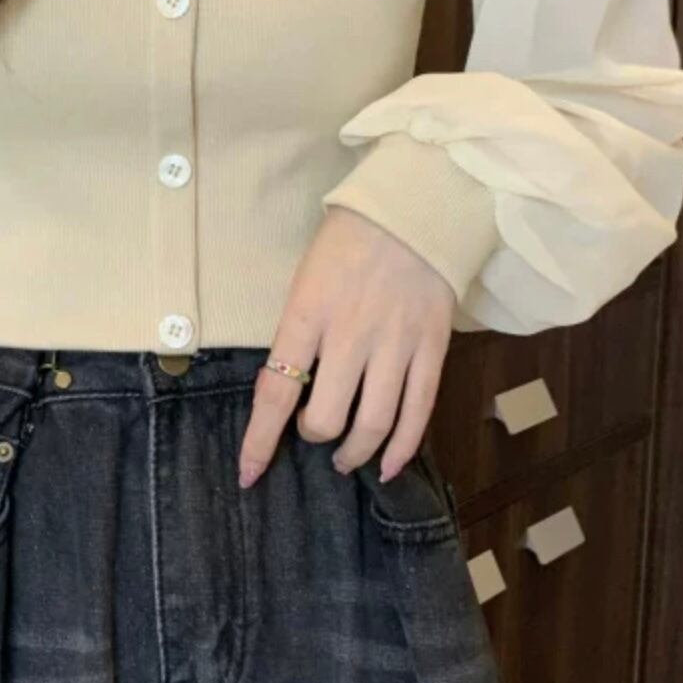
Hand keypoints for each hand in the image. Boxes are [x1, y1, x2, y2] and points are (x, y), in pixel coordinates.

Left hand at [238, 205, 454, 488]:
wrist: (413, 209)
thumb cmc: (347, 242)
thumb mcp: (305, 280)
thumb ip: (297, 333)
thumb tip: (290, 386)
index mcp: (307, 314)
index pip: (276, 391)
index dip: (260, 440)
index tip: (249, 473)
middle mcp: (351, 335)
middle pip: (327, 417)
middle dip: (314, 437)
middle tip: (313, 431)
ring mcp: (396, 344)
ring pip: (375, 424)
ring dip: (356, 452)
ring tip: (347, 457)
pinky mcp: (434, 348)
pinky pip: (419, 412)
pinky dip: (403, 448)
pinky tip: (390, 466)